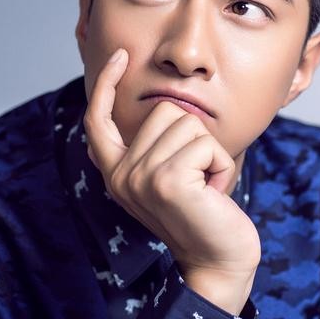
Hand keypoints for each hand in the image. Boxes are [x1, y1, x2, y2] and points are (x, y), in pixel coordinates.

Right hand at [83, 48, 260, 313]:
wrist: (220, 261)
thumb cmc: (204, 214)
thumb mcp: (171, 174)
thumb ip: (159, 144)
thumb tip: (166, 105)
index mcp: (117, 173)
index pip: (98, 120)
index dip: (106, 85)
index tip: (120, 56)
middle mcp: (121, 175)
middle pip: (164, 111)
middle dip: (194, 138)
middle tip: (197, 178)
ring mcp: (140, 178)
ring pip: (187, 123)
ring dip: (210, 153)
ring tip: (206, 188)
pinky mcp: (166, 182)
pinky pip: (205, 144)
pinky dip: (221, 165)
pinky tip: (214, 194)